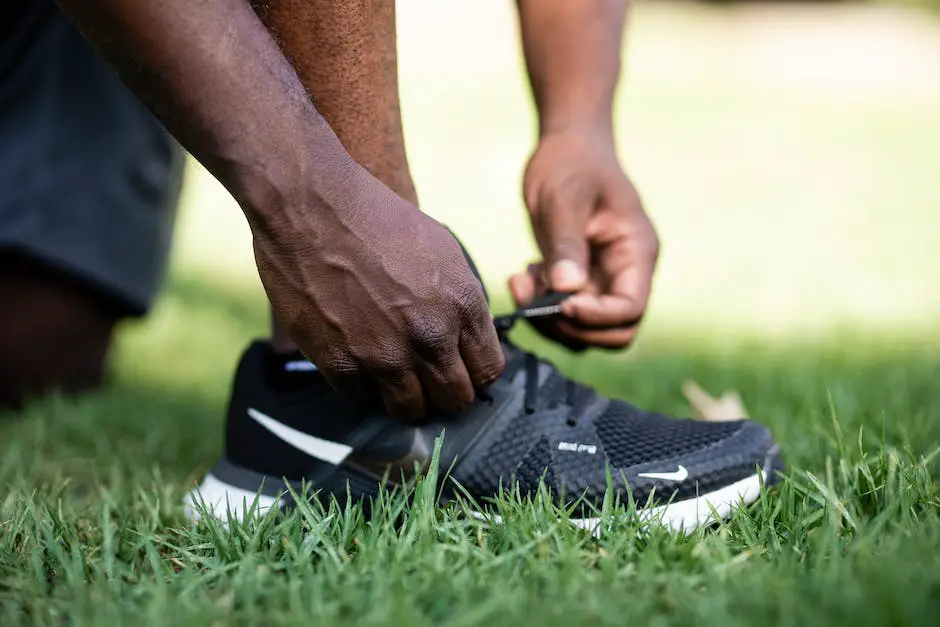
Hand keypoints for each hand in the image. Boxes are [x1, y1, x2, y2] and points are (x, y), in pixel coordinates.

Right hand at [251, 161, 504, 420]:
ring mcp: (384, 354)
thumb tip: (465, 338)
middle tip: (428, 381)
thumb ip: (460, 301)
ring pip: (410, 410)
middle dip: (445, 394)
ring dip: (405, 398)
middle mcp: (430, 336)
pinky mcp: (341, 362)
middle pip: (455, 399)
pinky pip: (362, 399)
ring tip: (393, 377)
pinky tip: (358, 362)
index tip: (459, 368)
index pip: (489, 371)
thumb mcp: (443, 250)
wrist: (311, 205)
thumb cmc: (376, 218)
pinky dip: (362, 387)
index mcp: (462, 304)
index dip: (475, 373)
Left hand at [510, 129, 658, 349]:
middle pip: (614, 331)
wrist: (566, 147)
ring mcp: (603, 280)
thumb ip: (566, 245)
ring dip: (550, 320)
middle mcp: (626, 273)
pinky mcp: (578, 281)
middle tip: (534, 302)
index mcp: (637, 252)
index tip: (560, 302)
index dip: (597, 316)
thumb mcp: (563, 198)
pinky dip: (540, 307)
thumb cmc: (571, 163)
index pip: (630, 308)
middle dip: (572, 326)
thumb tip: (567, 290)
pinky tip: (521, 278)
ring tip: (521, 283)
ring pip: (585, 329)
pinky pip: (563, 313)